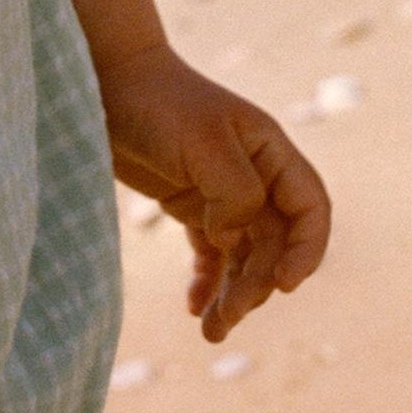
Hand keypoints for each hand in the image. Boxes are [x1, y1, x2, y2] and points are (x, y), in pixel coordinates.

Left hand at [98, 42, 331, 346]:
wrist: (102, 81)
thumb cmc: (157, 105)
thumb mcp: (204, 145)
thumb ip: (236, 194)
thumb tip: (236, 238)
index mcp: (270, 152)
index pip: (309, 210)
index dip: (306, 251)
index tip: (285, 285)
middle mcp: (254, 174)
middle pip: (274, 244)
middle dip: (258, 283)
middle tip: (230, 316)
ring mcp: (222, 191)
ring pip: (243, 255)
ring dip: (235, 293)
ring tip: (212, 331)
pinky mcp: (190, 203)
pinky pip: (211, 253)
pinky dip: (208, 281)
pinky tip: (196, 307)